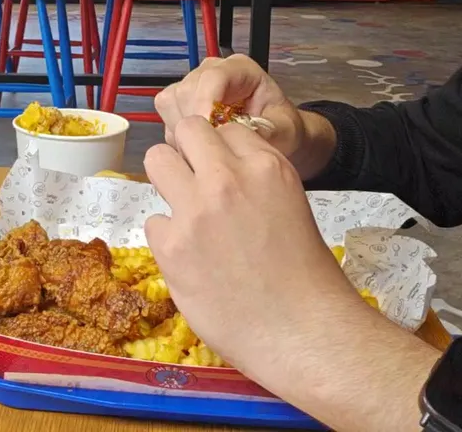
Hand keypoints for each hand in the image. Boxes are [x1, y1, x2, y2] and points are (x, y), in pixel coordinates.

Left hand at [143, 118, 365, 393]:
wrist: (304, 332)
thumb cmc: (308, 279)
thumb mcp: (291, 206)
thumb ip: (254, 182)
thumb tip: (219, 176)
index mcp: (266, 166)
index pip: (224, 129)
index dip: (221, 150)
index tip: (222, 171)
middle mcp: (227, 178)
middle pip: (187, 129)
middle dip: (188, 152)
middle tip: (194, 182)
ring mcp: (194, 210)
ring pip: (157, 160)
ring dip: (167, 182)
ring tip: (185, 213)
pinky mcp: (171, 246)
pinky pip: (153, 222)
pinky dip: (167, 238)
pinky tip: (190, 259)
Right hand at [154, 54, 309, 157]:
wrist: (276, 136)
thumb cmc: (281, 128)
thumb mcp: (284, 130)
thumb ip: (266, 131)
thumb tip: (239, 135)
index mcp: (240, 69)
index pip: (213, 77)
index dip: (206, 101)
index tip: (209, 129)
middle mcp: (212, 72)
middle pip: (187, 89)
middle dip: (195, 120)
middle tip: (210, 147)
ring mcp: (194, 87)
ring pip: (171, 102)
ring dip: (183, 129)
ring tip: (207, 148)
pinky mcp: (182, 105)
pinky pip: (167, 118)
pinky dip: (177, 136)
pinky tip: (198, 148)